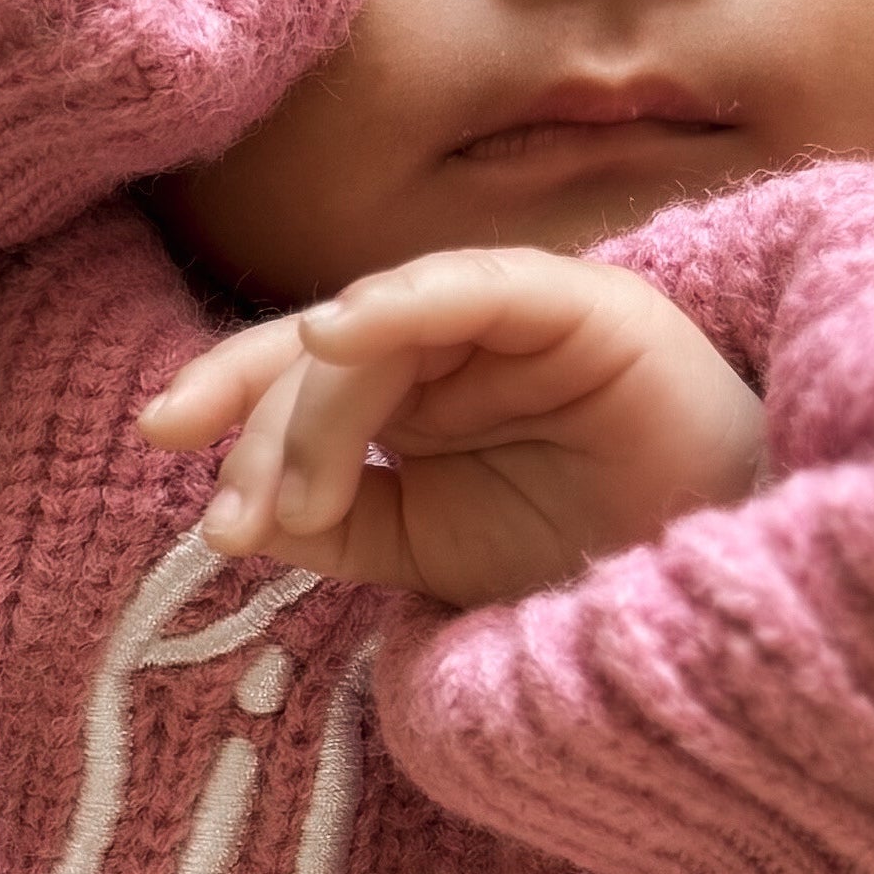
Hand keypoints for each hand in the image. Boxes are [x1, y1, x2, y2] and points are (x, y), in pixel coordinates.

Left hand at [134, 246, 766, 605]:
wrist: (704, 588)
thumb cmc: (577, 562)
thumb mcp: (424, 554)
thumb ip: (337, 522)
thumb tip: (242, 509)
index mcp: (414, 389)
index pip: (297, 371)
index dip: (228, 398)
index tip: (169, 455)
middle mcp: (452, 341)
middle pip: (320, 350)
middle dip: (265, 432)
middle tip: (248, 524)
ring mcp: (514, 316)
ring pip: (379, 326)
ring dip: (319, 412)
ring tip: (304, 505)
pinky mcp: (581, 305)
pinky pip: (477, 284)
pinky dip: (402, 302)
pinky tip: (341, 334)